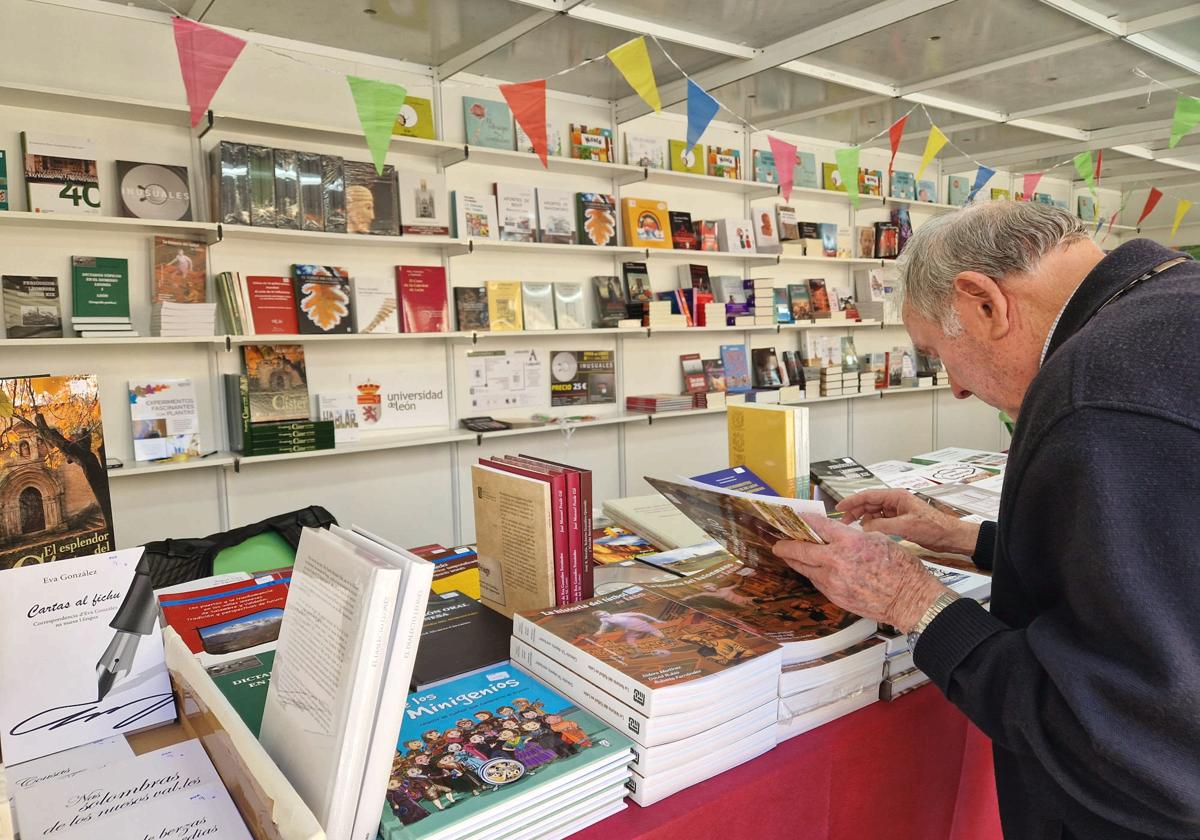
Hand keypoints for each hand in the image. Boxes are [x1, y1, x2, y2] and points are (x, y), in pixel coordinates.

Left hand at [772, 514, 947, 632]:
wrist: (909, 600)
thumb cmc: (901, 569)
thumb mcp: (879, 540)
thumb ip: (854, 537)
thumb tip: (840, 535)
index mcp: (849, 541)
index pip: (819, 526)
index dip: (806, 521)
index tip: (798, 518)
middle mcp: (836, 561)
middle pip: (801, 550)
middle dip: (786, 546)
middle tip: (778, 543)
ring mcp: (834, 581)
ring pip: (805, 569)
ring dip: (796, 561)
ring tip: (789, 555)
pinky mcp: (835, 596)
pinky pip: (817, 582)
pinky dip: (812, 574)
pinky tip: (811, 570)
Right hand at [836, 489, 979, 555]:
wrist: (951, 537)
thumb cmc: (933, 528)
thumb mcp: (906, 527)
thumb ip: (882, 526)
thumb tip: (864, 528)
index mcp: (896, 496)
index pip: (869, 495)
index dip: (852, 501)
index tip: (839, 508)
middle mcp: (896, 501)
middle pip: (870, 503)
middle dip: (855, 510)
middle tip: (843, 521)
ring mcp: (898, 511)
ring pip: (874, 512)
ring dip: (864, 518)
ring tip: (853, 528)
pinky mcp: (901, 521)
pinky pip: (881, 521)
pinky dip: (873, 525)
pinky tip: (868, 532)